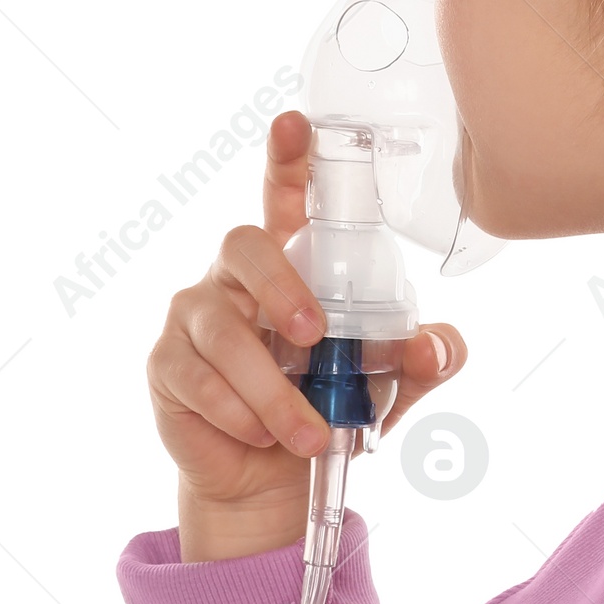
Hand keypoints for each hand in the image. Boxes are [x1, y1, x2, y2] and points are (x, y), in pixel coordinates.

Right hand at [146, 109, 467, 558]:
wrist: (275, 480)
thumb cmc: (329, 405)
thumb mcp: (389, 385)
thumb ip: (420, 358)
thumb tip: (435, 346)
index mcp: (292, 261)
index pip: (287, 196)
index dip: (288, 158)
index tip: (294, 123)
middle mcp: (237, 275)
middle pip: (244, 245)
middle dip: (280, 288)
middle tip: (312, 336)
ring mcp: (195, 315)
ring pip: (225, 332)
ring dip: (273, 390)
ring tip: (310, 434)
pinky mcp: (168, 364)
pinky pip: (200, 379)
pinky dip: (241, 413)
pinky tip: (261, 435)